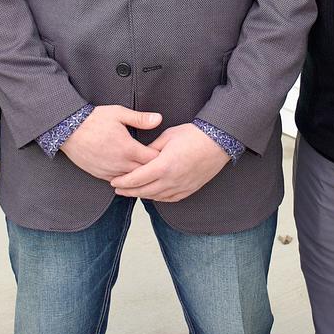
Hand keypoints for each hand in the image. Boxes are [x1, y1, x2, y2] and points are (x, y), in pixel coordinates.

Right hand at [61, 106, 161, 180]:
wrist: (68, 130)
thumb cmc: (93, 120)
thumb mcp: (119, 114)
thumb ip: (140, 118)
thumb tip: (159, 119)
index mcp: (128, 149)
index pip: (153, 159)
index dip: (160, 156)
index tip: (162, 151)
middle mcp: (120, 163)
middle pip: (145, 173)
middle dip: (153, 168)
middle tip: (158, 162)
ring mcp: (110, 171)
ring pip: (132, 180)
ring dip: (139, 175)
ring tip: (146, 169)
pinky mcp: (100, 175)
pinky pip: (118, 181)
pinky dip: (125, 178)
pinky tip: (129, 172)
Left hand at [110, 123, 230, 202]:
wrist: (218, 141)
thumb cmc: (194, 135)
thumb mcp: (167, 136)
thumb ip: (151, 149)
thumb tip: (140, 156)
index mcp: (163, 166)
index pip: (136, 178)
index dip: (123, 181)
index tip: (114, 181)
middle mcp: (171, 180)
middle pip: (144, 191)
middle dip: (129, 191)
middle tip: (118, 189)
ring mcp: (181, 186)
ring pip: (156, 197)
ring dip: (142, 195)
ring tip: (132, 192)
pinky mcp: (190, 189)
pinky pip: (170, 198)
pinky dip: (158, 198)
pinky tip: (152, 195)